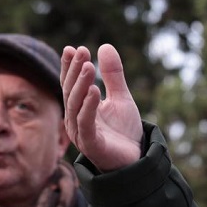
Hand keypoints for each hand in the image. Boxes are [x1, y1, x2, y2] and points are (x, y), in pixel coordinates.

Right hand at [61, 44, 143, 171]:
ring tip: (89, 66)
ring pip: (76, 105)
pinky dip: (88, 107)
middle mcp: (76, 119)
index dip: (70, 67)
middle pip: (71, 92)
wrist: (136, 159)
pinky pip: (86, 123)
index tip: (73, 48)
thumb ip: (113, 76)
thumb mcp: (121, 98)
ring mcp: (81, 132)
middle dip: (75, 71)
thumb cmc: (123, 131)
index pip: (71, 84)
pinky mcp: (91, 144)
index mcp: (80, 108)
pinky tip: (94, 91)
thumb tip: (105, 46)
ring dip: (81, 85)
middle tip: (81, 52)